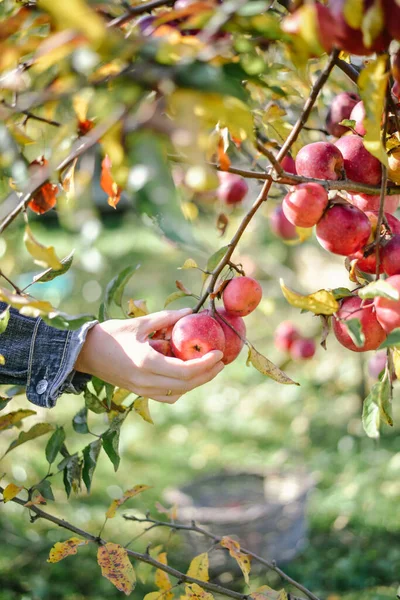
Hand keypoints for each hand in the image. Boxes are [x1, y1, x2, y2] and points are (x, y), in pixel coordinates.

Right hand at [74, 308, 224, 403]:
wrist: (84, 353)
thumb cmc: (110, 334)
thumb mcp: (139, 323)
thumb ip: (166, 318)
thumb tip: (189, 312)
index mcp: (147, 362)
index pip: (185, 370)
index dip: (205, 364)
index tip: (218, 354)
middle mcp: (146, 380)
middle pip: (186, 384)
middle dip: (206, 374)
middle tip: (220, 362)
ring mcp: (141, 389)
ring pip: (178, 392)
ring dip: (195, 382)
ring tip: (207, 368)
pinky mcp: (138, 392)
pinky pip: (166, 396)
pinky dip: (180, 389)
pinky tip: (186, 377)